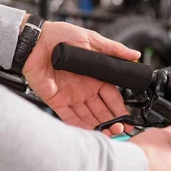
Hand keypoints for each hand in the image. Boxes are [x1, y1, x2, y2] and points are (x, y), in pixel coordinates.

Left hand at [22, 18, 139, 134]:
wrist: (35, 41)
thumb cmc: (61, 36)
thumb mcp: (92, 40)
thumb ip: (113, 50)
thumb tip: (134, 55)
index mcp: (95, 77)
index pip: (112, 97)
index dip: (120, 109)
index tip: (128, 119)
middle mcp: (84, 89)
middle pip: (101, 111)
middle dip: (112, 122)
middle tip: (121, 130)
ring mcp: (70, 96)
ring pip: (87, 116)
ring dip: (98, 126)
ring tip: (109, 134)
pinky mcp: (56, 100)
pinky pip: (68, 117)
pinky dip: (79, 125)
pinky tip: (90, 132)